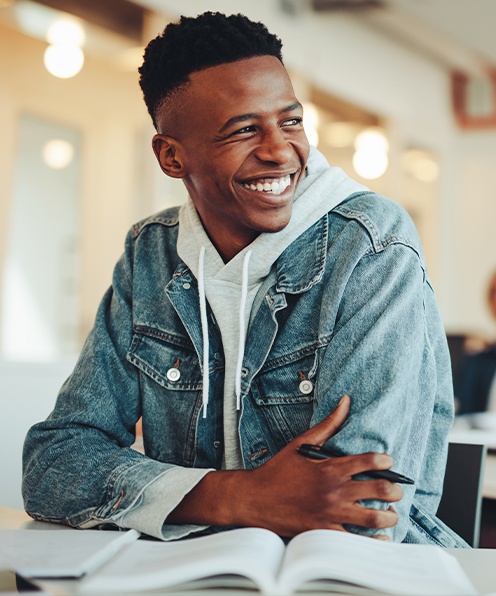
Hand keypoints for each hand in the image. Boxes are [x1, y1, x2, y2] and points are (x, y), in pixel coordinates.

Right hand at [168, 395, 401, 536]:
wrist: (254, 499)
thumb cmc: (277, 471)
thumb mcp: (301, 444)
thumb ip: (327, 424)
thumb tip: (345, 401)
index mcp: (330, 468)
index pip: (370, 461)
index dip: (386, 461)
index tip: (388, 462)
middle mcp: (334, 491)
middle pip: (380, 490)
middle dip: (395, 490)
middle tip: (395, 490)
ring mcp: (331, 514)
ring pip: (374, 518)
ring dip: (389, 516)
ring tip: (390, 513)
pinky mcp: (324, 533)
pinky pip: (357, 541)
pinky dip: (373, 541)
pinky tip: (379, 536)